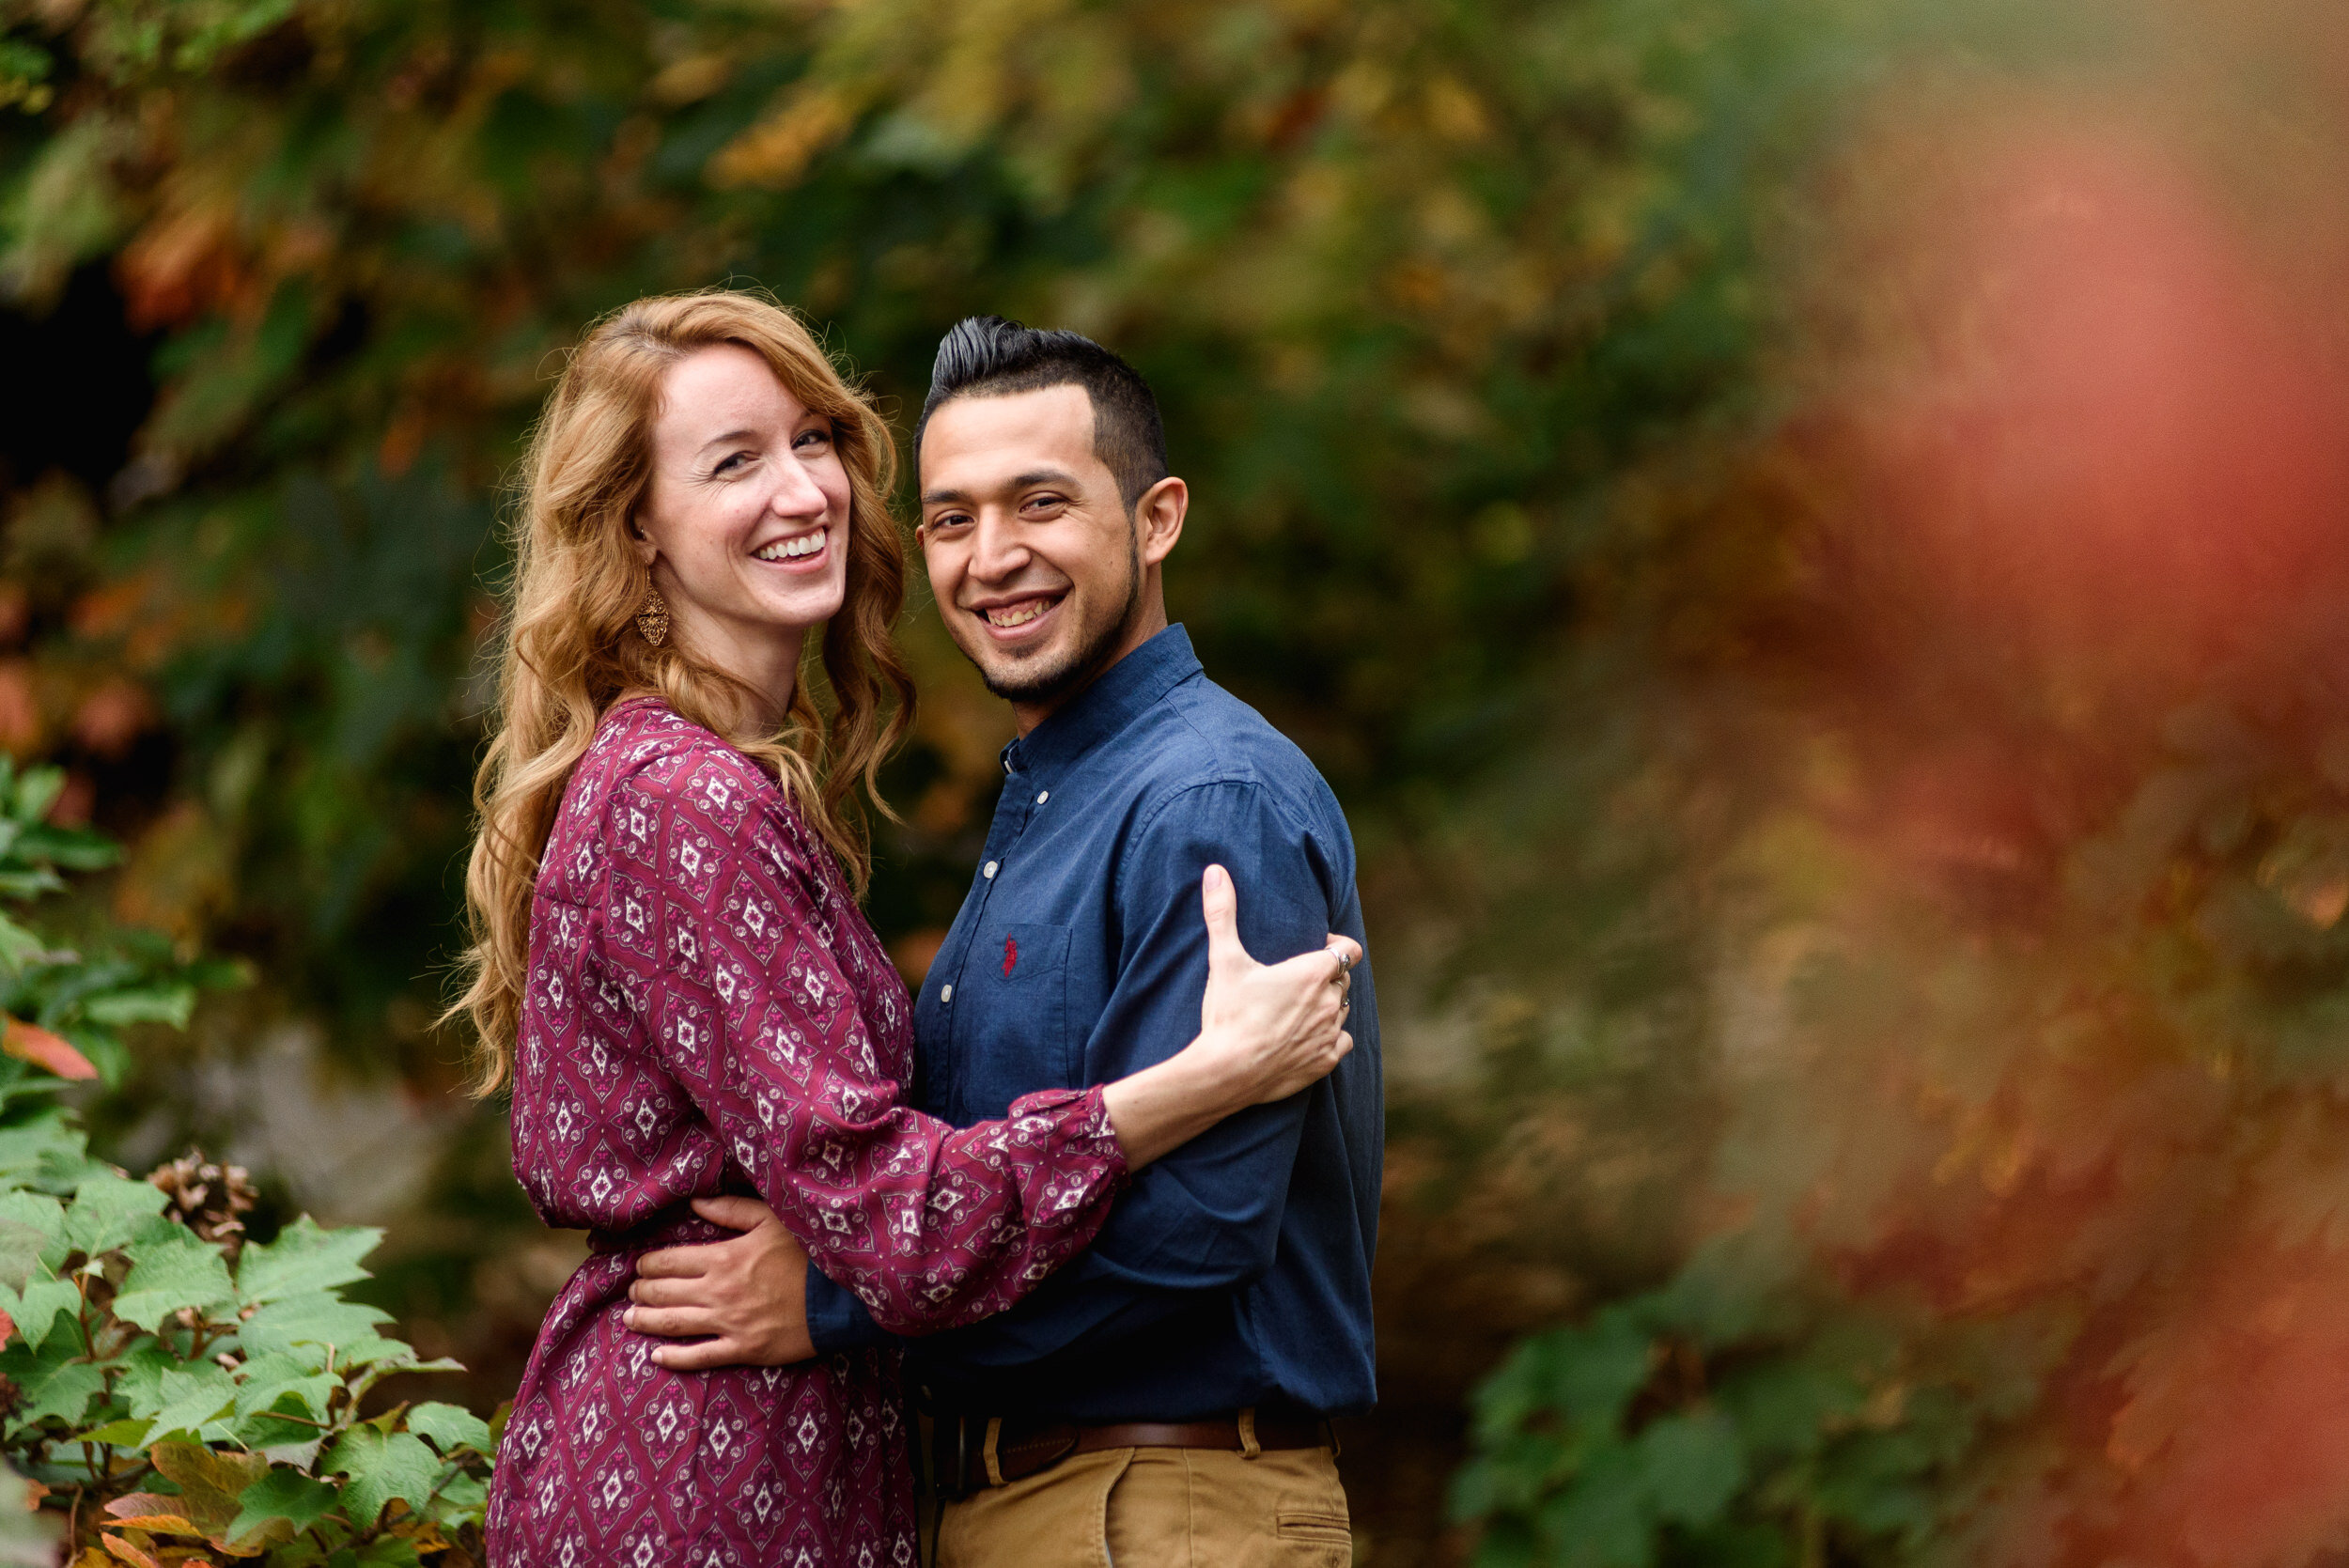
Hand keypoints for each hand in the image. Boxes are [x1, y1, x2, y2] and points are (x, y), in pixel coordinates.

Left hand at [623, 1196, 816, 1369]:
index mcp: (724, 1258)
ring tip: (629, 1318)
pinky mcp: (743, 1349)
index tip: (640, 1266)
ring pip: (674, 1324)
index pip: (670, 1261)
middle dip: (642, 1291)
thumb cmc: (809, 1254)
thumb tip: (695, 1204)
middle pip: (665, 1293)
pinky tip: (655, 1357)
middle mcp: (719, 1292)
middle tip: (632, 1291)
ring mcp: (729, 1324)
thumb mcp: (772, 1220)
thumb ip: (731, 1211)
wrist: (840, 1297)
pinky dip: (674, 1359)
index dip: (649, 1264)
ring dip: (646, 1321)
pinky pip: (700, 1357)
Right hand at [1191, 863, 1360, 1105]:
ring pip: (1342, 1010)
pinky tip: (1307, 1037)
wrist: (1225, 1071)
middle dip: (1327, 977)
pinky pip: (1342, 1042)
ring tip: (1296, 1009)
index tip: (1313, 948)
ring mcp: (1330, 1033)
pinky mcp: (1325, 1061)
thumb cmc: (1227, 1014)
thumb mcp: (1224, 960)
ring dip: (1327, 1006)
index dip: (1334, 946)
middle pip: (1343, 980)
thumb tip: (1215, 871)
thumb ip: (1222, 913)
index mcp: (1313, 973)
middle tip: (1295, 981)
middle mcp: (1329, 1002)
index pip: (1349, 950)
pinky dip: (1330, 1038)